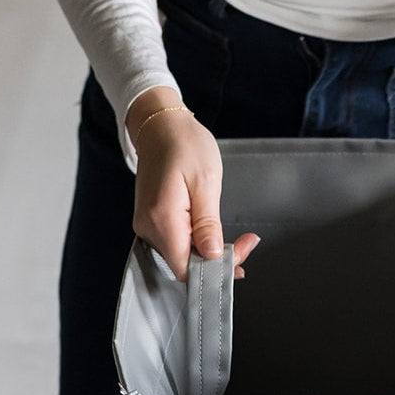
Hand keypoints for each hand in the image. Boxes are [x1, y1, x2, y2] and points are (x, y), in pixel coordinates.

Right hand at [125, 87, 259, 279]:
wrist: (160, 126)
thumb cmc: (183, 144)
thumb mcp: (205, 181)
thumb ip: (207, 223)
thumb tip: (213, 255)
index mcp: (162, 219)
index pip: (186, 268)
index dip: (215, 269)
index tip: (241, 252)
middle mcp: (149, 228)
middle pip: (185, 265)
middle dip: (218, 261)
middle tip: (246, 244)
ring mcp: (148, 226)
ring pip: (183, 256)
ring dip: (210, 253)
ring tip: (236, 240)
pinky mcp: (153, 223)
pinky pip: (178, 244)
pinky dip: (199, 244)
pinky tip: (215, 235)